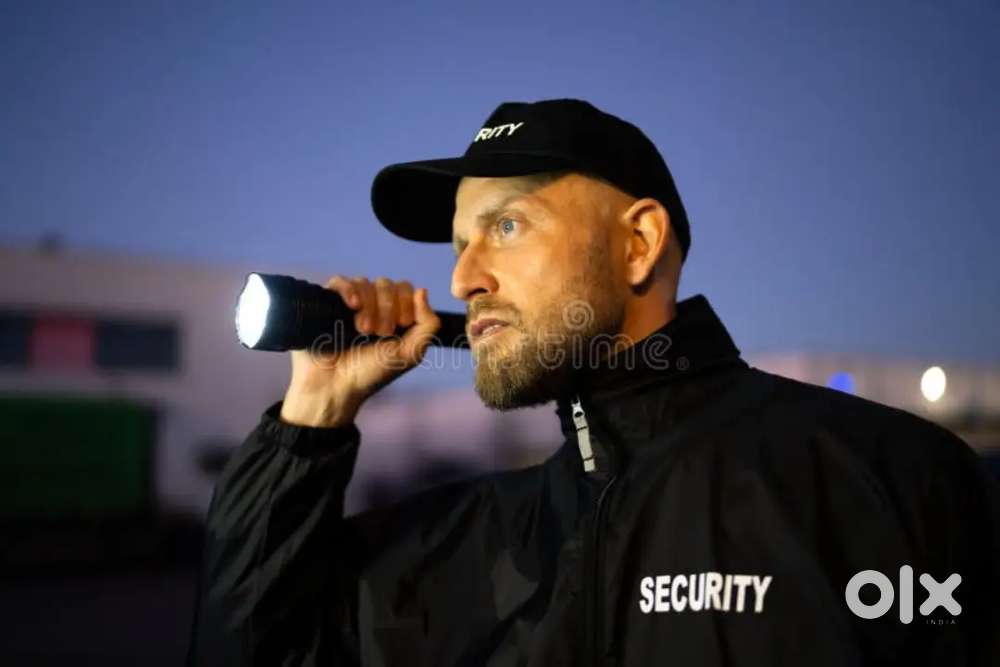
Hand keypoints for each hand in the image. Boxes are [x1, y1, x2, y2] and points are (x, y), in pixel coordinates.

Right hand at [279, 275, 440, 426]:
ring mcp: (349, 302)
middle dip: (387, 308)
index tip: (401, 326)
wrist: (336, 386)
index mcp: (393, 313)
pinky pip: (339, 281)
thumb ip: (428, 325)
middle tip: (380, 332)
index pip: (405, 288)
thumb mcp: (410, 353)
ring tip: (363, 331)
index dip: (406, 302)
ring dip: (369, 306)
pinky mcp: (327, 302)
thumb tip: (422, 291)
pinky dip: (349, 289)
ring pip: (365, 283)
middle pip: (386, 284)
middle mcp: (372, 305)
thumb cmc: (372, 373)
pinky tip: (353, 305)